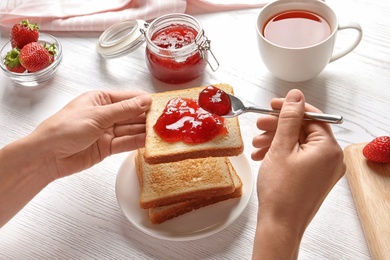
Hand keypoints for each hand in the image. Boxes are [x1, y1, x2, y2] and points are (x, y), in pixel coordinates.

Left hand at [30, 90, 151, 178]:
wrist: (47, 156)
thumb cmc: (64, 129)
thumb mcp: (97, 115)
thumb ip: (124, 110)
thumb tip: (145, 100)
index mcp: (100, 99)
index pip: (128, 98)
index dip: (144, 101)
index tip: (161, 104)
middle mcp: (105, 114)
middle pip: (131, 114)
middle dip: (147, 117)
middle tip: (167, 120)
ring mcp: (106, 132)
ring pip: (130, 129)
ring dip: (144, 131)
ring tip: (162, 131)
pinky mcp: (107, 148)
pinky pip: (126, 143)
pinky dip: (137, 142)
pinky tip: (150, 141)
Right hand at [251, 89, 344, 258]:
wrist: (279, 225)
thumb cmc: (280, 192)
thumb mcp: (281, 148)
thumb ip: (289, 119)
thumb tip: (296, 96)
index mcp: (329, 148)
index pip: (311, 116)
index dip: (289, 109)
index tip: (271, 105)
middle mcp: (332, 158)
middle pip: (303, 130)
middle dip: (278, 127)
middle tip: (259, 126)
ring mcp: (324, 170)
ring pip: (299, 144)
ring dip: (276, 141)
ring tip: (257, 146)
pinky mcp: (315, 178)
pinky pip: (299, 157)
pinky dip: (282, 154)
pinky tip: (263, 156)